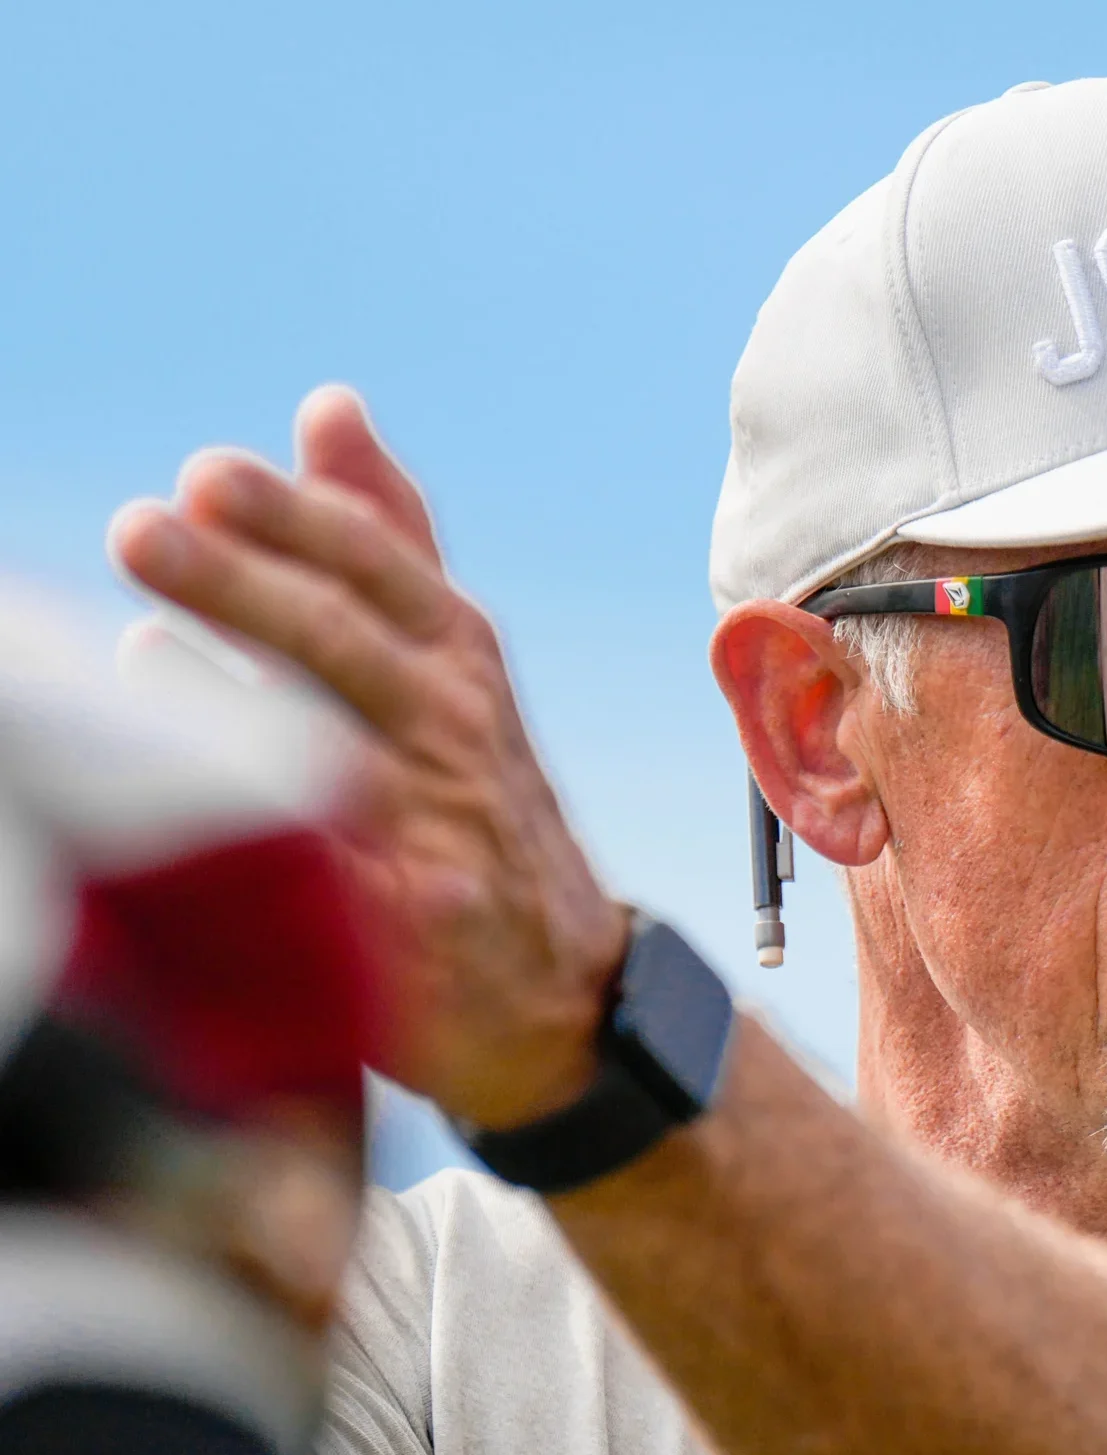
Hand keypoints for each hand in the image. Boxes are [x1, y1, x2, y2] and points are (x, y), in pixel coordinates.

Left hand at [109, 387, 629, 1130]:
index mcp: (461, 660)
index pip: (381, 570)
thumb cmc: (482, 805)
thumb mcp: (458, 665)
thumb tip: (329, 407)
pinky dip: (271, 842)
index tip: (211, 476)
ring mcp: (443, 830)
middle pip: (349, 647)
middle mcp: (457, 734)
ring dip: (235, 703)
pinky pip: (336, 880)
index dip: (299, 523)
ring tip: (139, 656)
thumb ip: (391, 541)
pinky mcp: (418, 928)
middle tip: (143, 531)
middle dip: (246, 588)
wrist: (558, 985)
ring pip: (340, 754)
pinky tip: (187, 802)